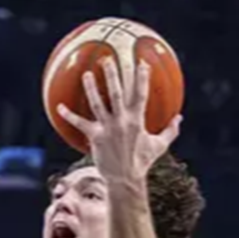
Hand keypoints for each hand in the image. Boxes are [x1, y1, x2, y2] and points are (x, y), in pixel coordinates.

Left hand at [57, 57, 180, 184]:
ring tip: (87, 74)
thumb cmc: (142, 162)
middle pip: (116, 92)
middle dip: (113, 74)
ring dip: (91, 88)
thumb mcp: (159, 146)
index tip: (140, 62)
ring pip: (97, 103)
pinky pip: (80, 124)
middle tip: (107, 58)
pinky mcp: (95, 137)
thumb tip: (180, 118)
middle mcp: (122, 120)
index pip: (140, 93)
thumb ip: (170, 130)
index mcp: (137, 120)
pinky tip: (59, 107)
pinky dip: (69, 116)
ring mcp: (108, 128)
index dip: (141, 77)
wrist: (125, 179)